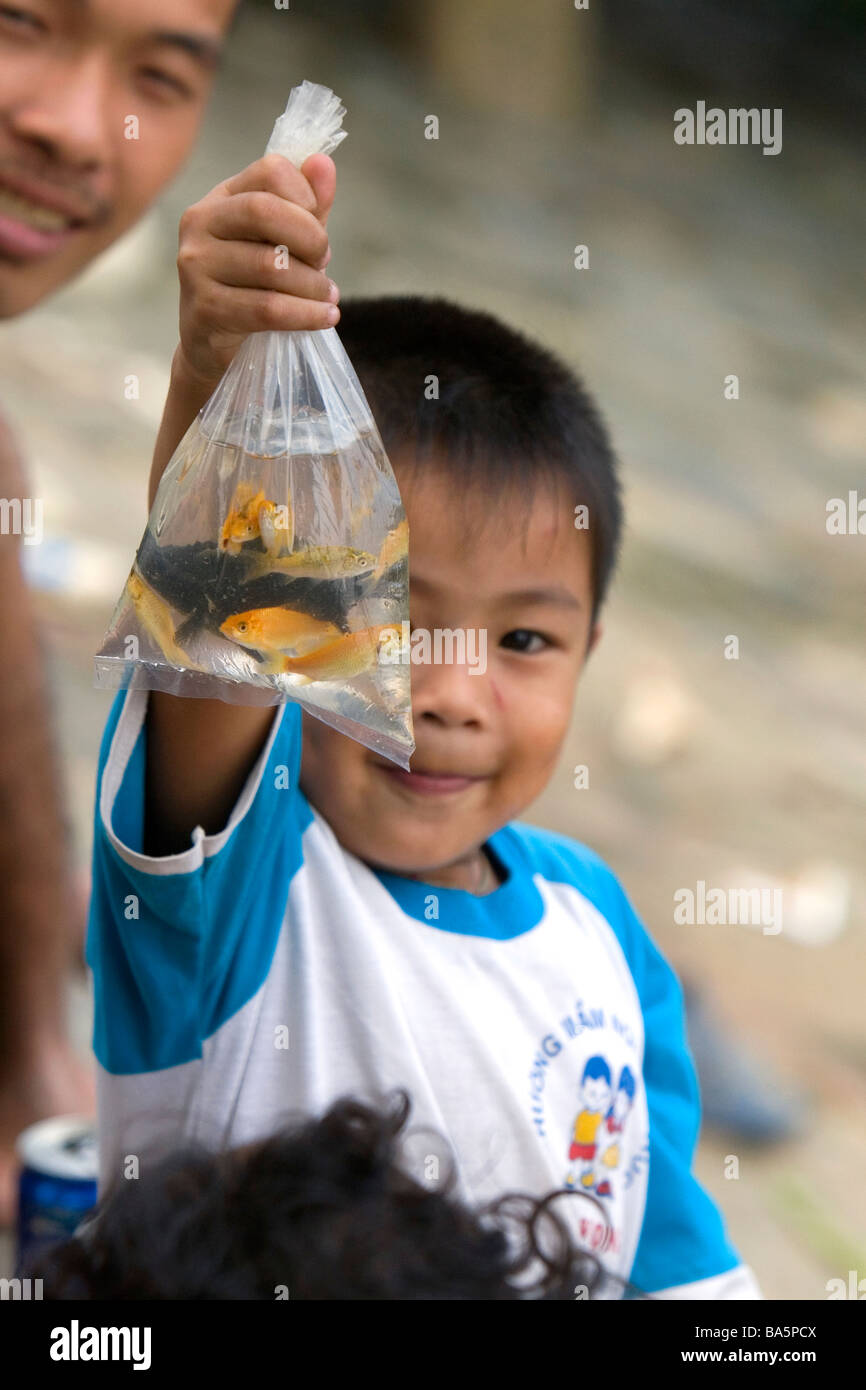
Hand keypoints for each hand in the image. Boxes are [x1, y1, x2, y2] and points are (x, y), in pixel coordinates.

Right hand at [175, 152, 339, 390]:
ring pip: (271, 266)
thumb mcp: (282, 243)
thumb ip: (306, 207)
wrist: (212, 346)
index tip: (319, 229)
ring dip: (313, 286)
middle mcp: (199, 224)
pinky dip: (306, 314)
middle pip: (265, 211)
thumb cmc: (252, 287)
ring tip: (327, 298)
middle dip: (310, 238)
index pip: (270, 171)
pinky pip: (268, 308)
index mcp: (220, 198)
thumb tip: (324, 163)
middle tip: (325, 263)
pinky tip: (324, 317)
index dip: (306, 196)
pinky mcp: (204, 309)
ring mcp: (195, 266)